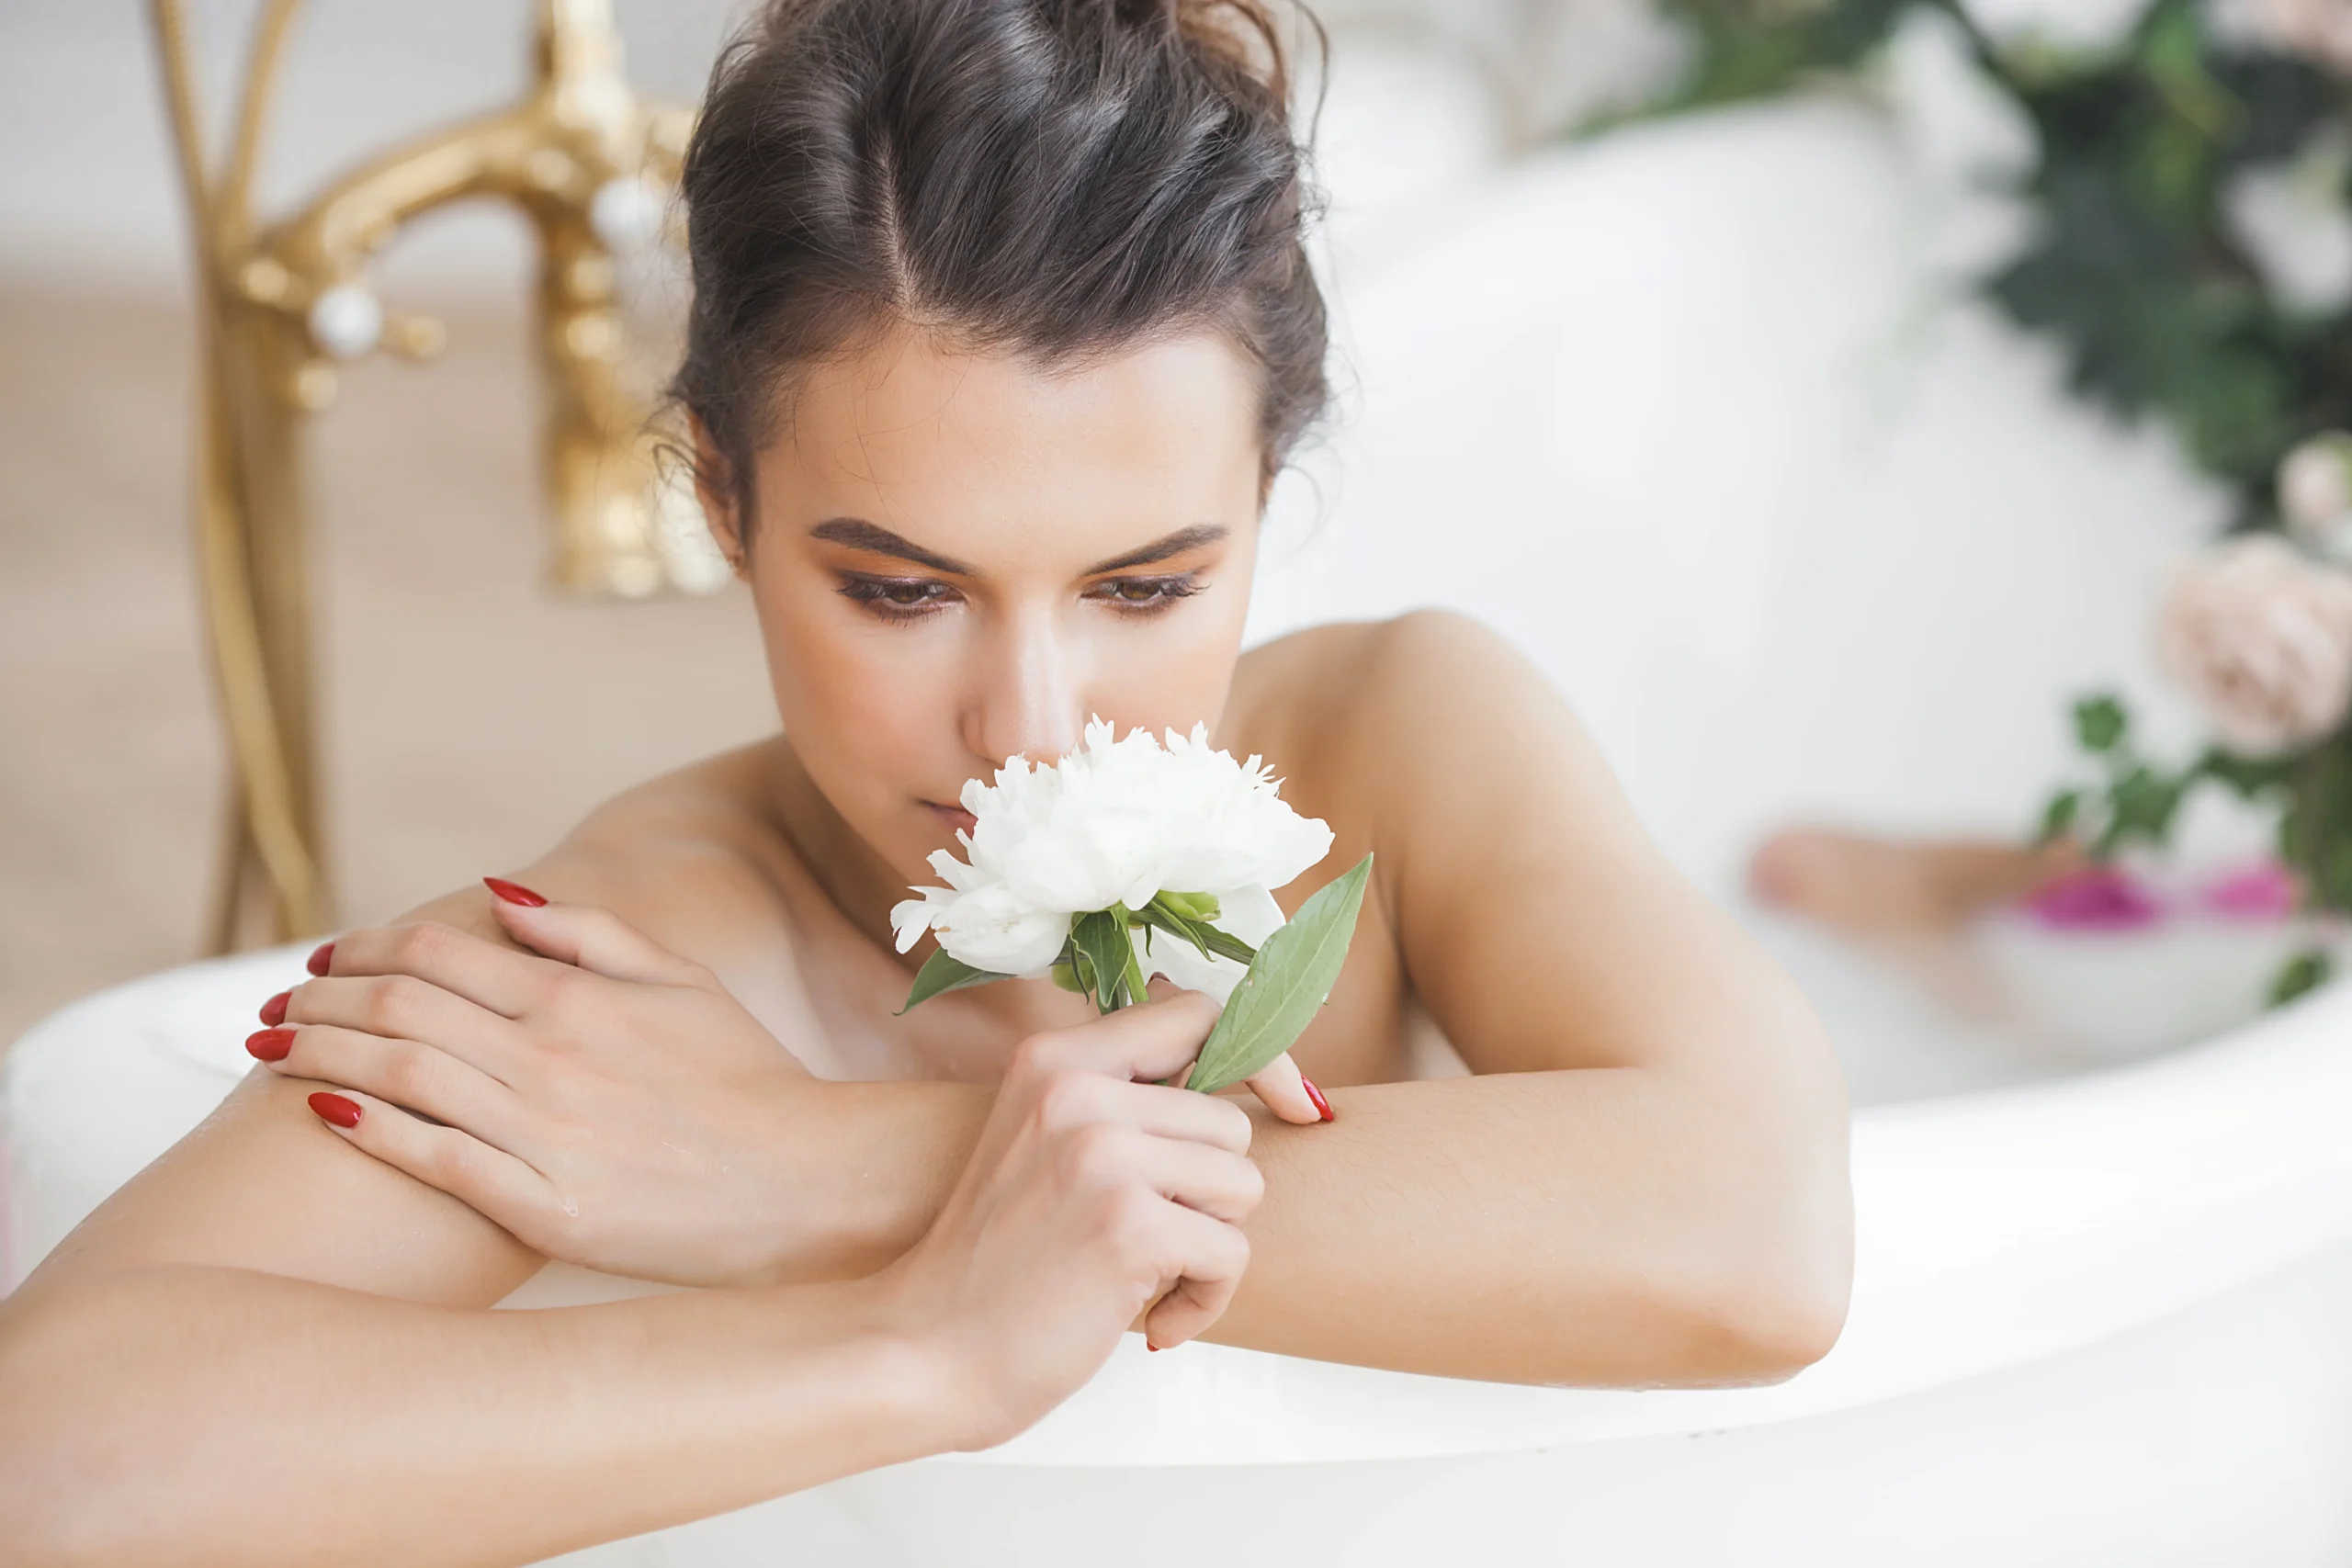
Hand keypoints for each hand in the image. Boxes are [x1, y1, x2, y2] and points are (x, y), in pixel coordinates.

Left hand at [260, 895, 826, 1286]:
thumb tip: (497, 894)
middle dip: (321, 1000)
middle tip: (277, 1005)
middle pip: (399, 1009)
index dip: (365, 947)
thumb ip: (589, 933)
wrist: (806, 1184)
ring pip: (400, 1078)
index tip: (325, 959)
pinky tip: (324, 1115)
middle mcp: (552, 1057)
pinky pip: (436, 1162)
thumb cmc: (748, 1079)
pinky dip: (371, 1132)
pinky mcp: (547, 1210)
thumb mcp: (683, 981)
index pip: (438, 951)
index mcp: (580, 996)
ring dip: (321, 1056)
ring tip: (272, 1051)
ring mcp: (546, 1135)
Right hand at [874, 987, 1262, 1450]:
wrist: (924, 1352)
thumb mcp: (1041, 1141)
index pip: (1195, 1012)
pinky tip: (1150, 1321)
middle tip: (1148, 1238)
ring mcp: (1102, 1153)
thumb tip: (1234, 1054)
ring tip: (1143, 1276)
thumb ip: (1121, 1097)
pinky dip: (1206, 1300)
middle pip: (1231, 1121)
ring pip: (1243, 1184)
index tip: (1296, 1105)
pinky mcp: (1129, 1225)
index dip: (1262, 1058)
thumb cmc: (992, 1263)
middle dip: (1210, 1192)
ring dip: (1209, 1245)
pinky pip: (1231, 1252)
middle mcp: (1076, 1089)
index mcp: (1055, 1058)